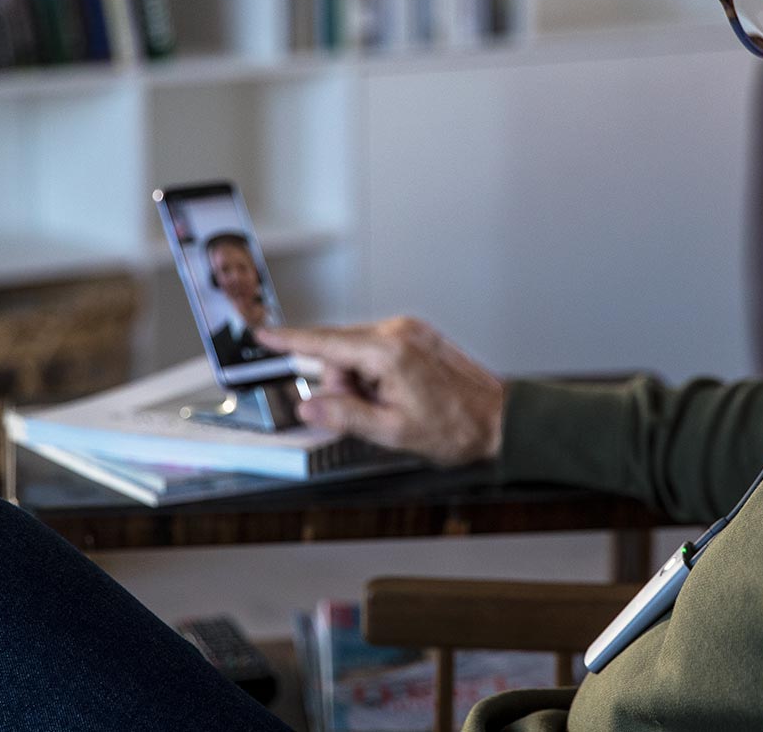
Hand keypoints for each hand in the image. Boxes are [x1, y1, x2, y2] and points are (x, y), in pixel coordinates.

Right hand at [255, 318, 504, 467]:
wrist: (498, 418)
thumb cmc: (455, 428)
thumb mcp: (392, 432)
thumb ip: (345, 416)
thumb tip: (310, 407)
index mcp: (388, 352)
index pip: (325, 343)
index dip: (289, 341)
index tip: (263, 334)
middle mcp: (398, 332)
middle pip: (340, 350)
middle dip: (343, 384)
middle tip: (371, 413)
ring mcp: (410, 330)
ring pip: (357, 351)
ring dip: (361, 380)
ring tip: (391, 405)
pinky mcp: (418, 335)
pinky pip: (377, 350)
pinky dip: (376, 372)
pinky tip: (396, 393)